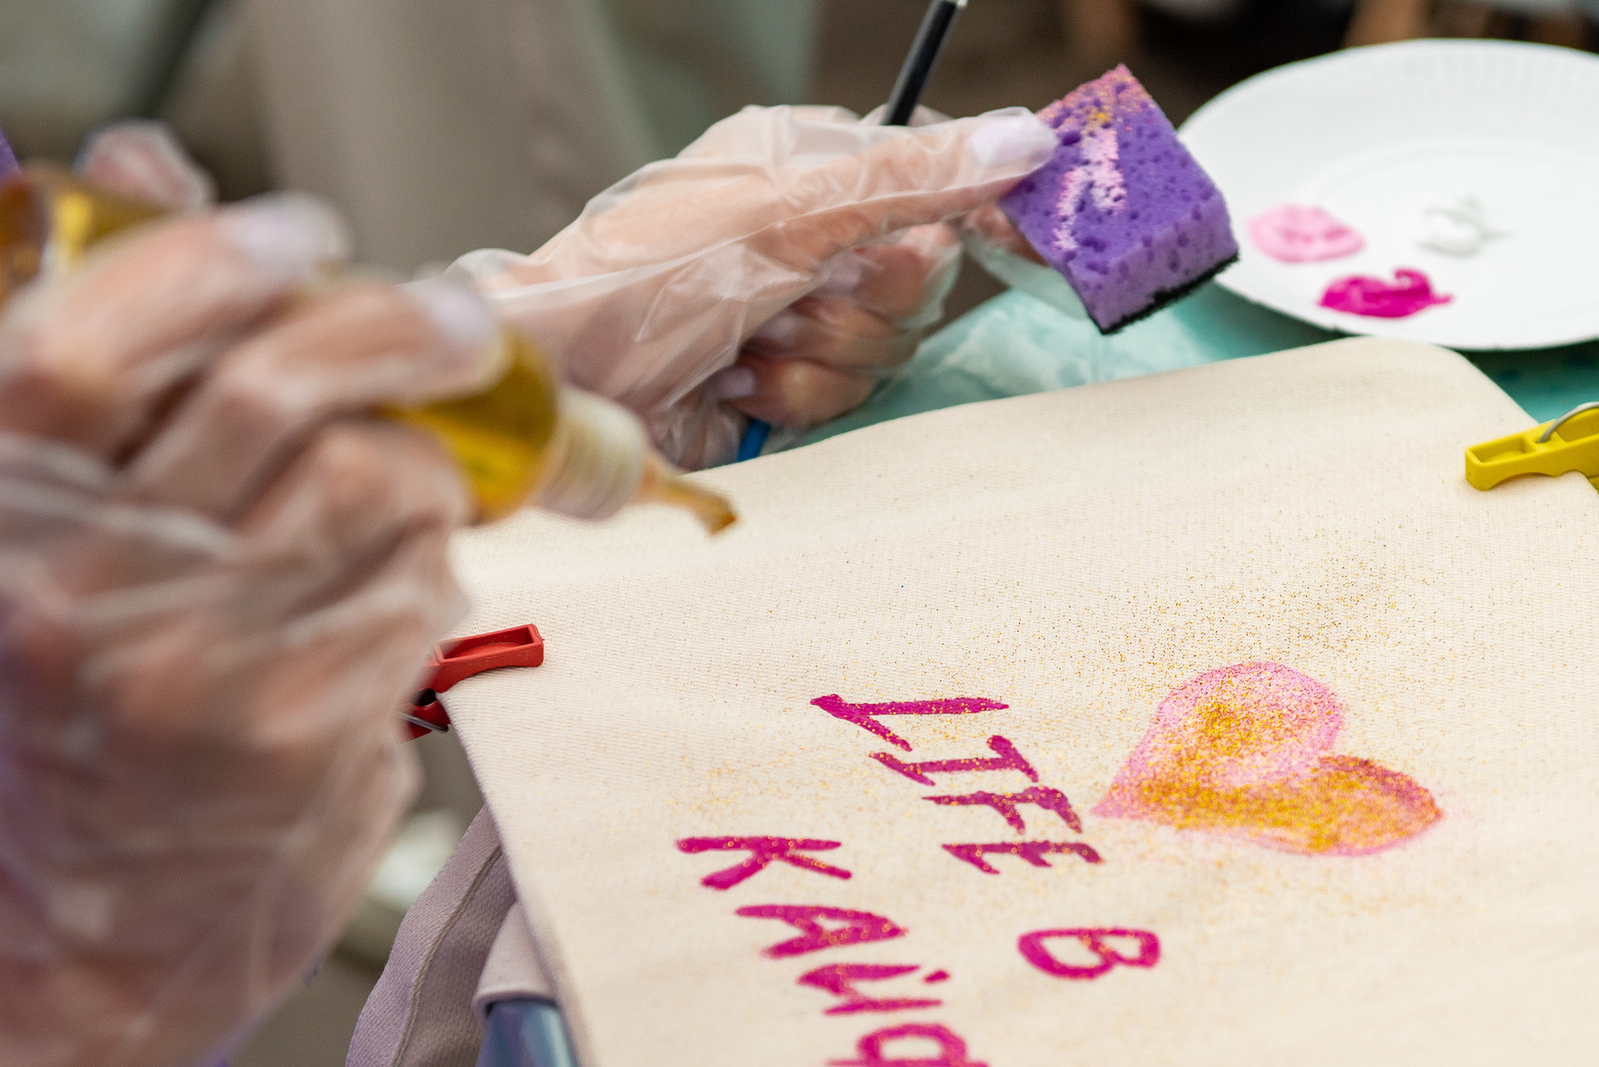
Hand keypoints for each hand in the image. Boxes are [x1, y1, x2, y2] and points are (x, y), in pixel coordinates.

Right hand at [0, 184, 499, 1066]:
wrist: (113, 917)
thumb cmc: (98, 695)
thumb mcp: (59, 524)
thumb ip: (110, 344)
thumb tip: (146, 165)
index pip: (92, 339)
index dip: (211, 261)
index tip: (306, 234)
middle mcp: (76, 585)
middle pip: (266, 391)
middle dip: (391, 330)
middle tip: (457, 327)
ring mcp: (190, 668)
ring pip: (367, 479)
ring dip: (424, 468)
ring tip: (409, 497)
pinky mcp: (297, 735)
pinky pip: (418, 587)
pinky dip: (436, 567)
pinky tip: (405, 592)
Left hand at [456, 104, 1054, 466]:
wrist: (571, 388)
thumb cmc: (649, 277)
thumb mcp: (788, 209)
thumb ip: (912, 175)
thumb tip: (1027, 138)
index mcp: (808, 165)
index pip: (931, 168)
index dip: (972, 205)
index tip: (1003, 237)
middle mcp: (812, 233)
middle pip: (922, 272)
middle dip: (864, 300)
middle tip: (799, 294)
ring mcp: (802, 311)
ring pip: (888, 343)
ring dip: (821, 354)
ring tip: (749, 342)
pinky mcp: (790, 383)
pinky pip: (849, 396)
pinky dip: (796, 395)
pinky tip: (737, 381)